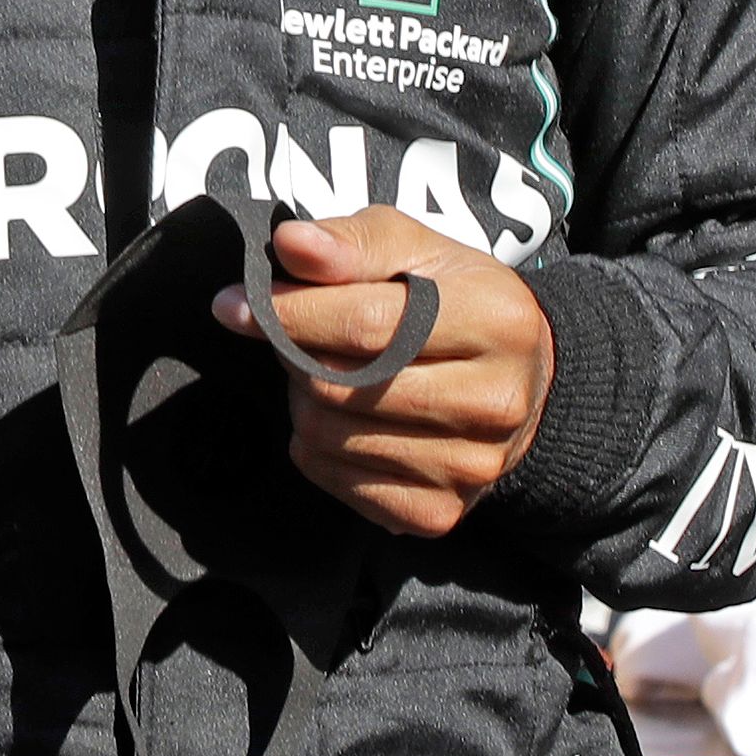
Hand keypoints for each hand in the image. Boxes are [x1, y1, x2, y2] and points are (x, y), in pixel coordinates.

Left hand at [211, 207, 553, 537]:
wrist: (520, 381)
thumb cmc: (453, 300)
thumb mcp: (414, 249)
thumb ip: (351, 243)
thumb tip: (291, 244)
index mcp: (496, 322)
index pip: (365, 322)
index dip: (288, 313)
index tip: (234, 304)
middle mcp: (496, 402)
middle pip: (340, 385)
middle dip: (297, 356)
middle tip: (300, 338)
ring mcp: (472, 466)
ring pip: (329, 436)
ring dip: (304, 401)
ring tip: (329, 375)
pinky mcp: (441, 512)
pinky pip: (337, 482)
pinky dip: (318, 450)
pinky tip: (344, 420)